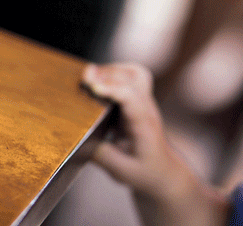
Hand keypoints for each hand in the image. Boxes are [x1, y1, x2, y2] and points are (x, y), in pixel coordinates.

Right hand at [83, 63, 227, 225]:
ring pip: (135, 74)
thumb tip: (78, 137)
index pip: (132, 99)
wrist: (163, 172)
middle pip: (135, 78)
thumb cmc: (145, 172)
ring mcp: (143, 104)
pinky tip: (95, 84)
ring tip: (89, 78)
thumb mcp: (121, 171)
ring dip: (111, 70)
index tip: (93, 88)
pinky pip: (128, 80)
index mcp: (144, 125)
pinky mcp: (136, 103)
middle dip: (109, 74)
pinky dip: (111, 75)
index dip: (113, 89)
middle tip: (84, 80)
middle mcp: (146, 109)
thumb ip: (101, 154)